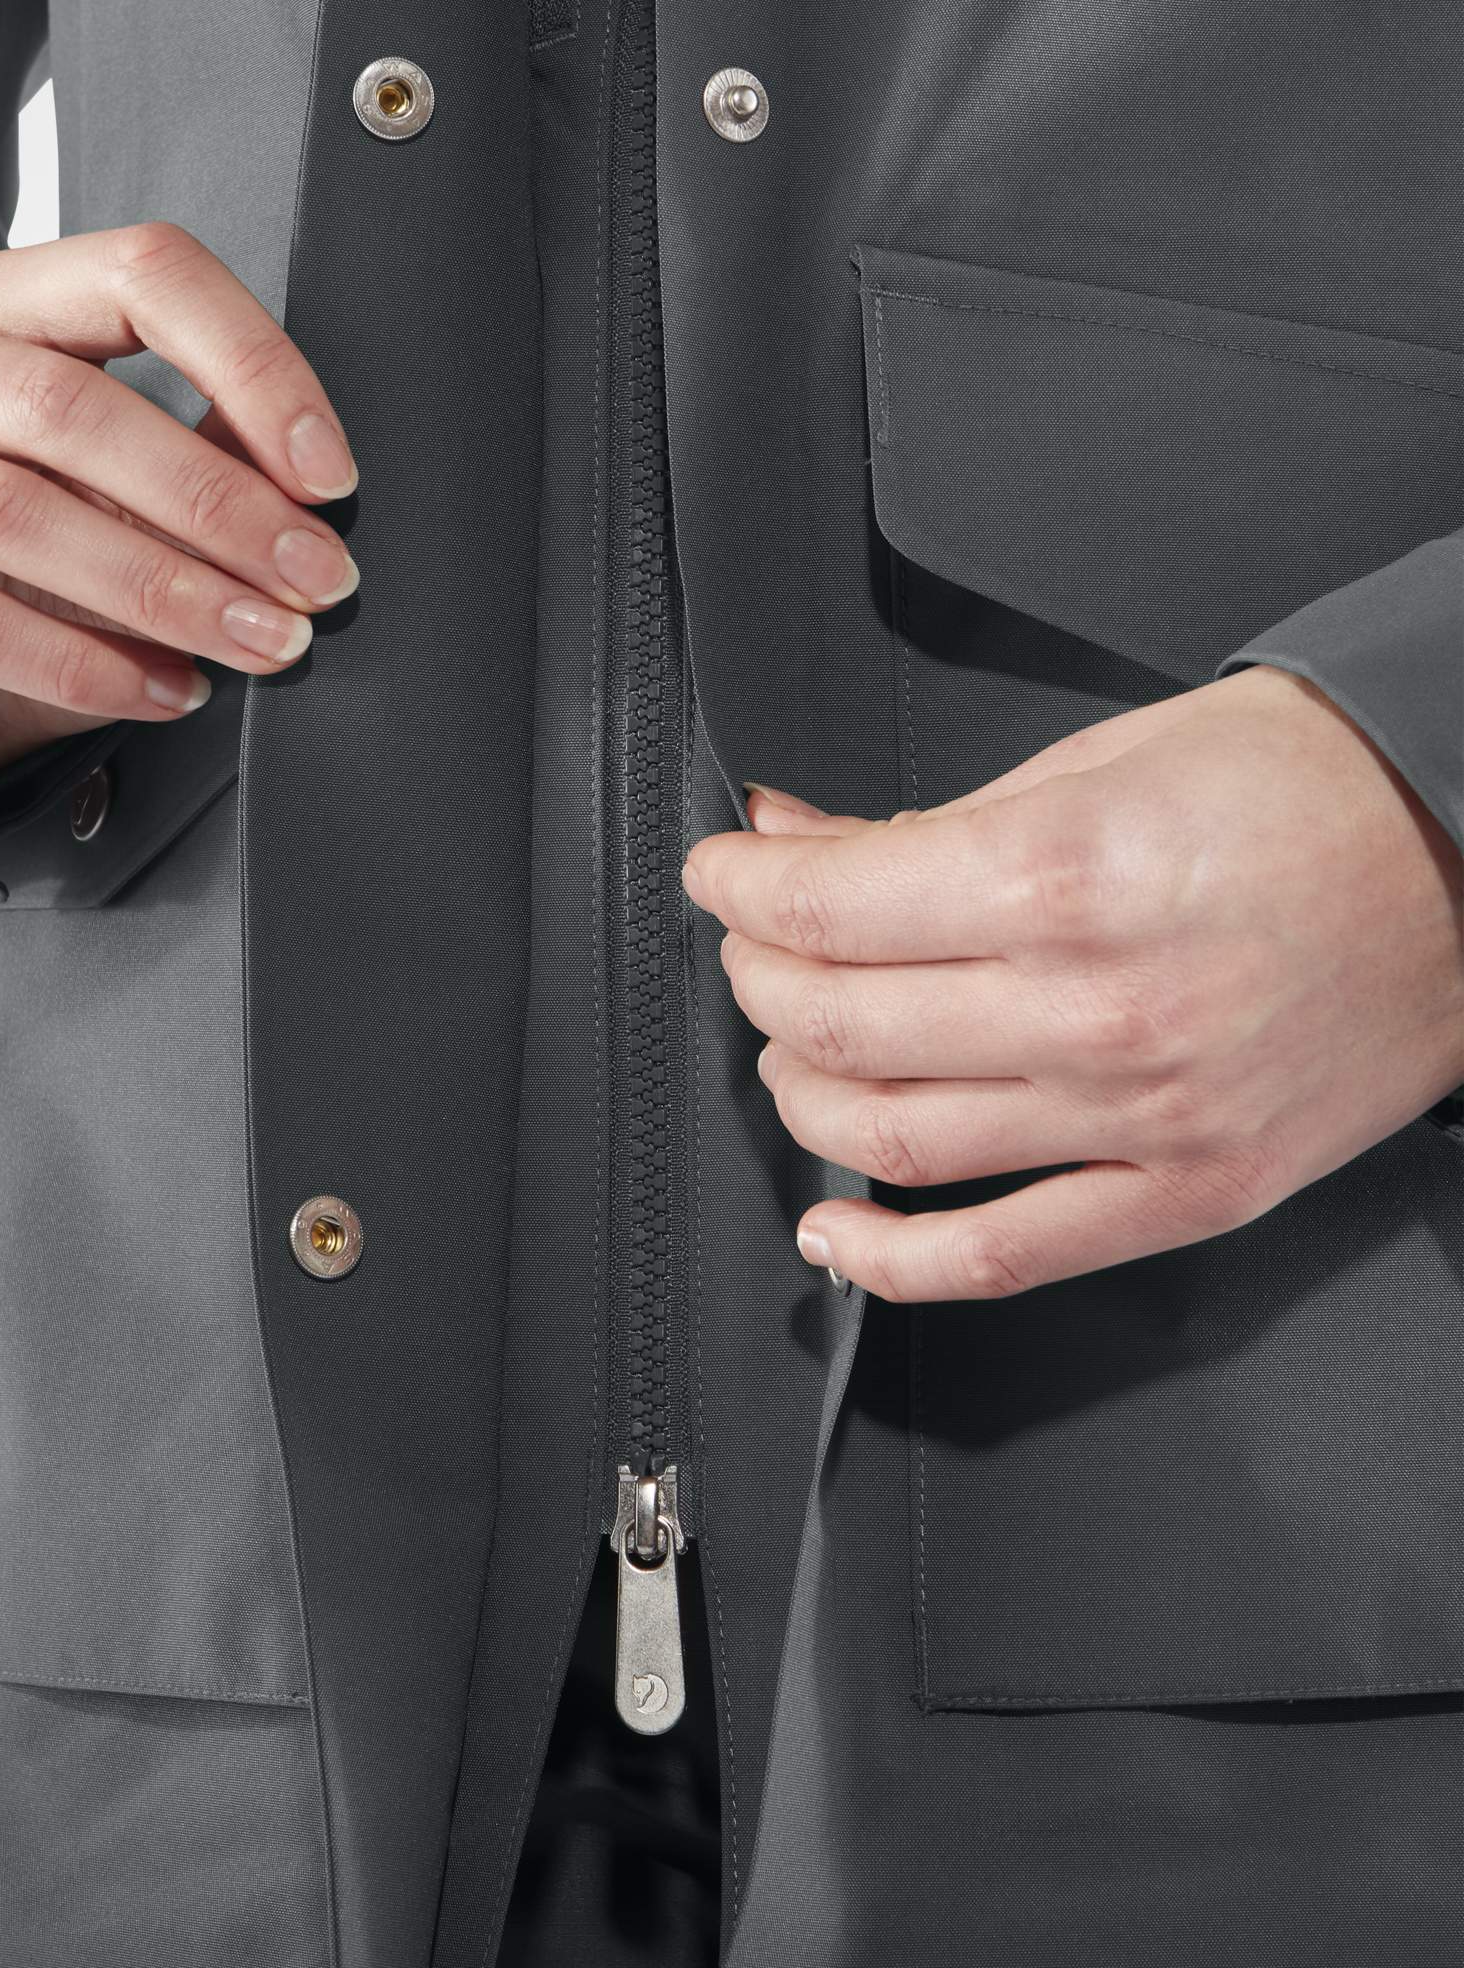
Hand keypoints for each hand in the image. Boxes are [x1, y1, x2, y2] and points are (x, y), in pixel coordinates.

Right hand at [0, 223, 360, 800]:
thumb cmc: (18, 581)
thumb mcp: (123, 508)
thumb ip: (202, 464)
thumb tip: (316, 483)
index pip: (138, 273)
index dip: (251, 367)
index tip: (331, 475)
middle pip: (73, 405)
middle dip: (218, 506)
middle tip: (314, 585)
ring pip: (13, 515)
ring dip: (163, 593)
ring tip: (257, 647)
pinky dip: (79, 666)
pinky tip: (162, 694)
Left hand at [682, 666, 1463, 1301]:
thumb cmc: (1303, 793)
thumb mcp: (1091, 765)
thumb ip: (920, 825)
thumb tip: (792, 837)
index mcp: (1067, 879)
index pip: (826, 911)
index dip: (739, 892)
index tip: (723, 877)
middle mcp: (1097, 1008)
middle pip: (837, 1025)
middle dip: (759, 978)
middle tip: (757, 946)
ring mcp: (1143, 1115)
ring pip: (889, 1141)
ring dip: (800, 1094)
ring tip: (795, 1049)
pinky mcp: (1187, 1188)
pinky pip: (1003, 1256)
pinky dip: (892, 1261)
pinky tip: (835, 1231)